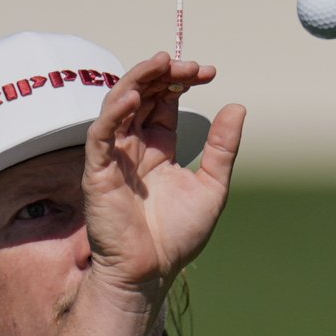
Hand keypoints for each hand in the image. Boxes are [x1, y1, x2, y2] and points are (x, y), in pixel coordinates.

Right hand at [82, 52, 245, 304]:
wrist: (151, 272)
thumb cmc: (176, 238)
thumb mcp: (212, 186)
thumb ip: (222, 148)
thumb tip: (238, 106)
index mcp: (159, 148)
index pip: (165, 100)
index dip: (183, 80)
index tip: (209, 72)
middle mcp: (134, 147)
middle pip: (143, 93)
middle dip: (164, 73)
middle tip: (191, 66)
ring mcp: (114, 157)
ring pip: (118, 104)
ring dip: (138, 79)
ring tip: (162, 63)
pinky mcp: (98, 172)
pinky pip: (100, 134)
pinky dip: (115, 112)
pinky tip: (136, 97)